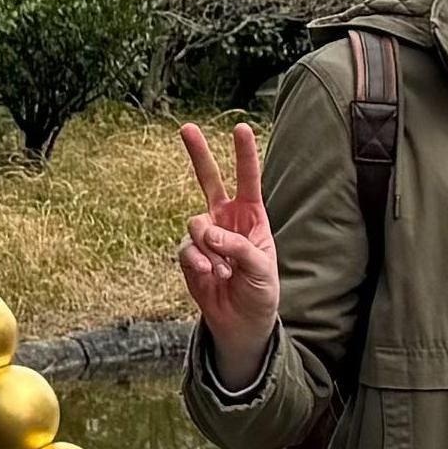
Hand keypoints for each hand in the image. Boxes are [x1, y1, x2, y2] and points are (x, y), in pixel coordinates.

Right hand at [178, 121, 280, 378]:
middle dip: (198, 154)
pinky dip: (197, 261)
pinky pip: (186, 249)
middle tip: (186, 127)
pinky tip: (209, 274)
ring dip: (208, 246)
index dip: (244, 154)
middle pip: (208, 180)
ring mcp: (205, 236)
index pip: (248, 179)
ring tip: (222, 270)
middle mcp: (226, 220)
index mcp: (252, 217)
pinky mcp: (189, 255)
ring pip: (196, 223)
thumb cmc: (260, 291)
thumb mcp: (261, 269)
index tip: (241, 127)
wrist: (242, 321)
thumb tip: (207, 232)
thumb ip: (237, 247)